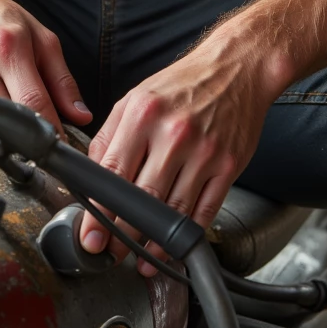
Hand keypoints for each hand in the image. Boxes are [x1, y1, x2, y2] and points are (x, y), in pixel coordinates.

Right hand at [0, 0, 91, 133]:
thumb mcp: (40, 38)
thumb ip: (62, 79)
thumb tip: (80, 115)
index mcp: (9, 47)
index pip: (34, 102)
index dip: (50, 130)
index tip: (60, 146)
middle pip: (7, 117)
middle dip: (26, 135)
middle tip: (39, 142)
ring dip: (1, 129)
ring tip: (11, 123)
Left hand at [79, 30, 279, 272]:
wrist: (236, 68)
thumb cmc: (183, 84)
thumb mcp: (136, 98)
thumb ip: (110, 136)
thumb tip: (90, 175)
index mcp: (143, 114)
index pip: (114, 173)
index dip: (99, 211)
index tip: (90, 236)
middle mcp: (174, 133)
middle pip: (142, 198)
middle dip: (122, 234)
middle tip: (110, 253)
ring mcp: (204, 152)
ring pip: (174, 212)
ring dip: (154, 243)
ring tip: (140, 259)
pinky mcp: (229, 166)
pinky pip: (204, 211)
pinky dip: (187, 235)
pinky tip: (174, 247)